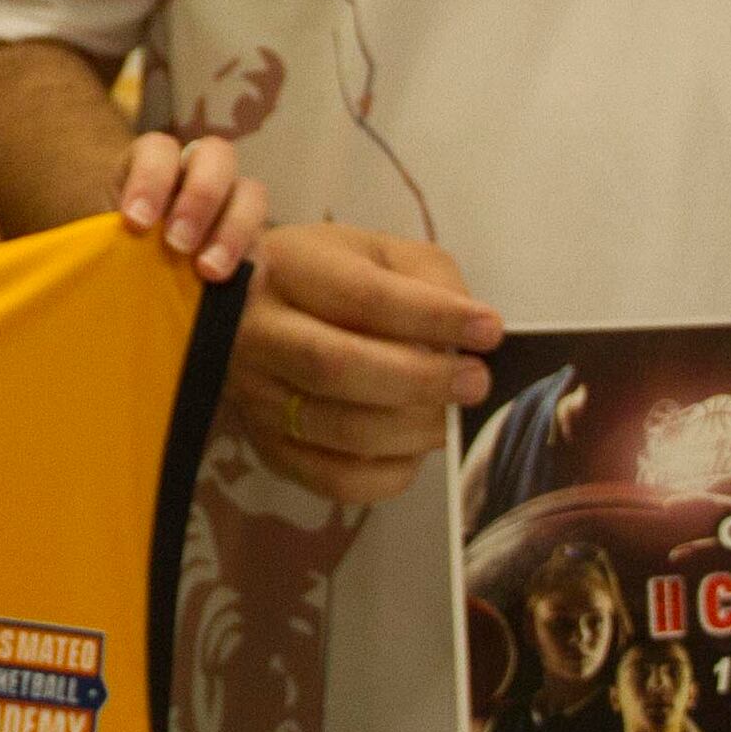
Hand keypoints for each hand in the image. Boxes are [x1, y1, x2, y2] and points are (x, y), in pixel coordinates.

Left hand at [114, 132, 269, 278]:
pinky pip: (261, 242)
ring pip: (251, 192)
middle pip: (216, 154)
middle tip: (177, 244)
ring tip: (206, 270)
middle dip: (199, 196)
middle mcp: (198, 176)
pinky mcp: (252, 244)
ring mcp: (231, 207)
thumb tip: (104, 257)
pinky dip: (244, 260)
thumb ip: (109, 243)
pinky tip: (223, 283)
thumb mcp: (104, 248)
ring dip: (231, 229)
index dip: (150, 179)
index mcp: (153, 168)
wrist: (142, 301)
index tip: (134, 222)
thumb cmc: (116, 263)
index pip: (158, 150)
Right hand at [231, 224, 499, 504]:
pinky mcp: (267, 449)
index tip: (488, 328)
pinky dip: (389, 474)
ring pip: (339, 429)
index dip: (432, 317)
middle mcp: (256, 334)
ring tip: (450, 416)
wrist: (242, 314)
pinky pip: (333, 480)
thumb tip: (469, 326)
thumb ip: (427, 276)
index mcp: (285, 268)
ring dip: (413, 429)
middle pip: (337, 366)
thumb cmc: (324, 276)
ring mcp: (256, 398)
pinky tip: (413, 449)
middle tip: (475, 381)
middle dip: (422, 379)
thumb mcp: (374, 251)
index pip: (363, 297)